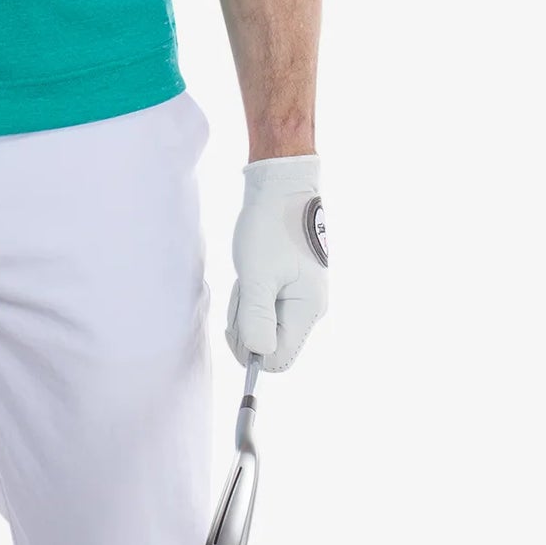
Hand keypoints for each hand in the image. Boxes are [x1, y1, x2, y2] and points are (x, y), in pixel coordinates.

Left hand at [225, 153, 327, 371]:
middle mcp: (309, 308)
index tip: (236, 319)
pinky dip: (252, 293)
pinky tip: (251, 270)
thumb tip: (259, 356)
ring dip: (246, 304)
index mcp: (307, 309)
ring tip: (247, 273)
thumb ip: (257, 318)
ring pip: (264, 323)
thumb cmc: (269, 227)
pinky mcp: (290, 284)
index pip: (279, 358)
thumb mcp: (256, 275)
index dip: (252, 349)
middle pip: (269, 342)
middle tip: (241, 287)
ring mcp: (300, 296)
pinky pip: (265, 304)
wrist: (280, 186)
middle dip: (245, 321)